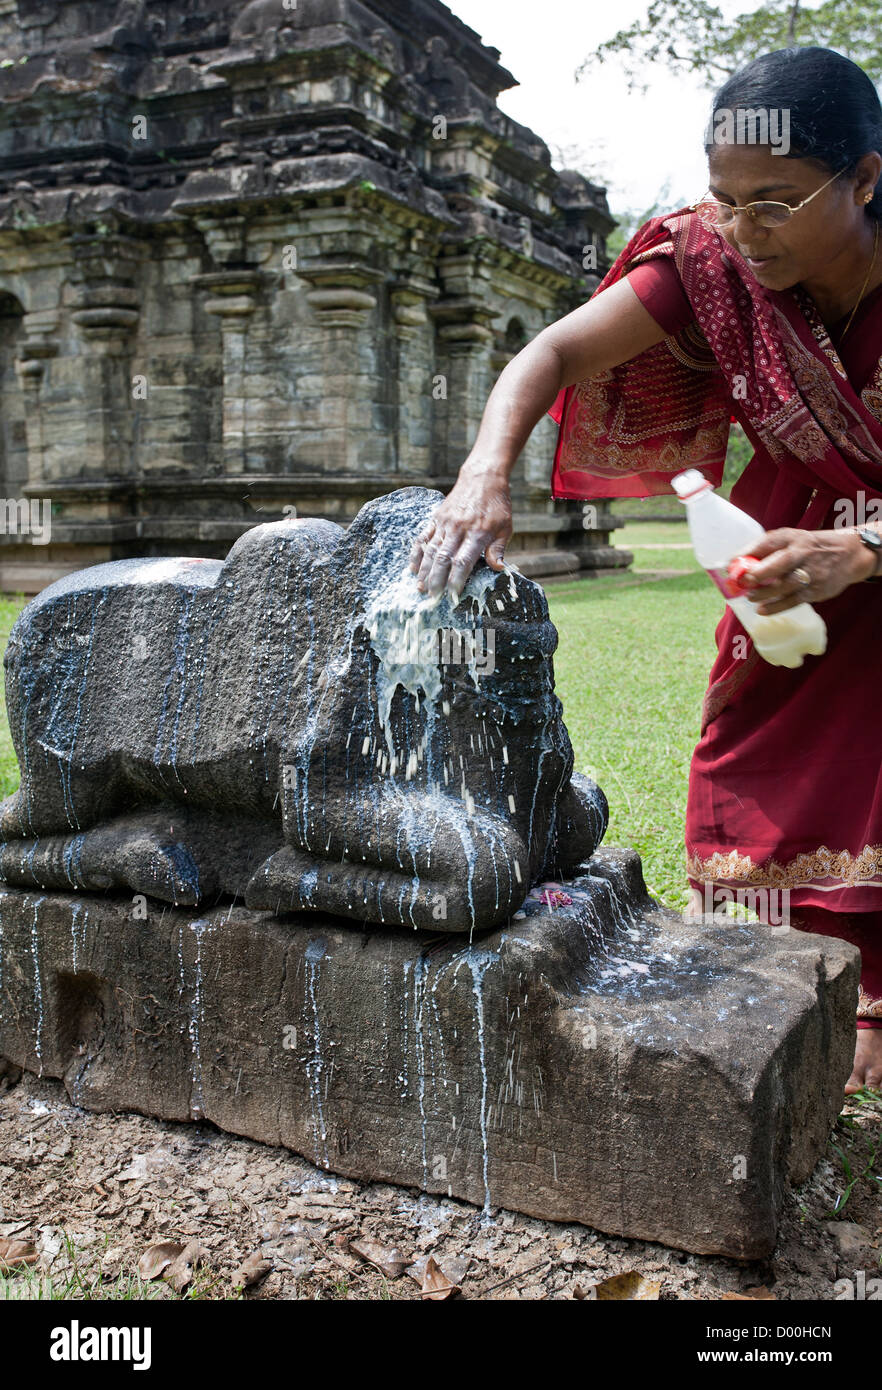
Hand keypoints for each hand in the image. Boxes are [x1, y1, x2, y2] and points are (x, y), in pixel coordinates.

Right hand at [408, 460, 512, 599]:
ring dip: (424, 571)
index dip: (456, 580)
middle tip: (432, 598)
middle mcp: (458, 529)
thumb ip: (498, 549)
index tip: (453, 595)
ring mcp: (445, 523)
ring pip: (430, 550)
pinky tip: (413, 568)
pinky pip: (423, 538)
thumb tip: (498, 569)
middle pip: (442, 558)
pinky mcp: (436, 518)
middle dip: (436, 580)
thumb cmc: (496, 506)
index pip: (463, 561)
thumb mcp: (505, 527)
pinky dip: (416, 554)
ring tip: (420, 588)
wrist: (482, 478)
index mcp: (477, 533)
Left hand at [739, 526, 877, 613]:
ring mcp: (812, 572)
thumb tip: (737, 562)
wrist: (849, 555)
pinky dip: (776, 607)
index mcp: (793, 538)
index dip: (750, 551)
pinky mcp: (816, 590)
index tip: (732, 562)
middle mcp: (803, 553)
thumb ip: (769, 548)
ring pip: (785, 585)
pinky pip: (793, 601)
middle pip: (781, 562)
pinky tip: (762, 610)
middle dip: (760, 572)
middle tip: (744, 581)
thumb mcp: (793, 539)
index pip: (770, 541)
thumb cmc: (810, 547)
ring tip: (750, 597)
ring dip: (765, 593)